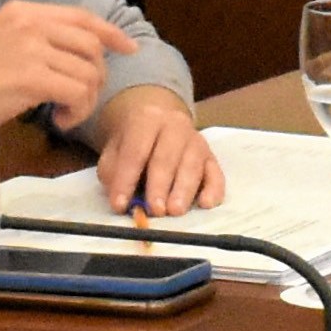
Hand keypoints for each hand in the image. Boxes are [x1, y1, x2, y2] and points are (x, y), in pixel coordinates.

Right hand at [0, 1, 141, 148]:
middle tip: (80, 99)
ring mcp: (31, 47)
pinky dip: (76, 111)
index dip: (110, 32)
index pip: (81, 16)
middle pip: (91, 45)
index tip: (128, 48)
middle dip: (96, 75)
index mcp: (22, 11)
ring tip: (63, 114)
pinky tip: (57, 119)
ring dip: (85, 99)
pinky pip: (77, 92)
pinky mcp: (31, 77)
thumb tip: (76, 54)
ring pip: (88, 71)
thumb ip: (34, 41)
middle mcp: (29, 22)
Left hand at [95, 86, 224, 216]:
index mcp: (147, 119)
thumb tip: (122, 200)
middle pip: (167, 157)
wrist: (157, 123)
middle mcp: (175, 125)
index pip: (135, 151)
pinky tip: (205, 204)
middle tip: (154, 210)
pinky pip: (216, 173)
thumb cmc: (133, 142)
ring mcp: (196, 141)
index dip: (126, 179)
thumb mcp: (114, 150)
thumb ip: (114, 172)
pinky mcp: (211, 157)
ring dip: (184, 190)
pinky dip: (213, 189)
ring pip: (192, 165)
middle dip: (160, 185)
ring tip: (174, 211)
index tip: (119, 205)